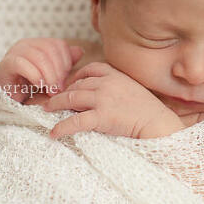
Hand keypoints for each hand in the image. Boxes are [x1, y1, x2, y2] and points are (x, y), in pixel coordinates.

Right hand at [0, 38, 84, 103]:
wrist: (8, 101)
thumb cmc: (31, 89)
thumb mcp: (52, 77)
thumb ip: (65, 64)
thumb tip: (80, 51)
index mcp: (39, 44)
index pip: (58, 44)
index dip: (66, 62)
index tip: (67, 80)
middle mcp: (26, 44)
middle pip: (50, 49)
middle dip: (58, 70)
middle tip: (60, 89)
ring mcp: (14, 52)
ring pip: (38, 56)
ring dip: (49, 75)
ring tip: (52, 91)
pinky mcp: (6, 63)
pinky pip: (22, 64)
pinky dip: (34, 75)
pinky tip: (40, 86)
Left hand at [42, 62, 183, 138]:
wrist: (158, 124)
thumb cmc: (149, 111)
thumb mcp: (133, 89)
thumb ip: (118, 87)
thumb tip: (101, 93)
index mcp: (116, 75)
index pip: (90, 69)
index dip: (77, 77)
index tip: (69, 85)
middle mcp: (107, 83)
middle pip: (77, 84)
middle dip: (63, 92)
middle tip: (52, 100)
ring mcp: (103, 99)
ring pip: (71, 98)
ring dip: (55, 104)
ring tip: (45, 110)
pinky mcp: (102, 117)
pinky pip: (75, 121)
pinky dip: (62, 127)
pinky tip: (53, 133)